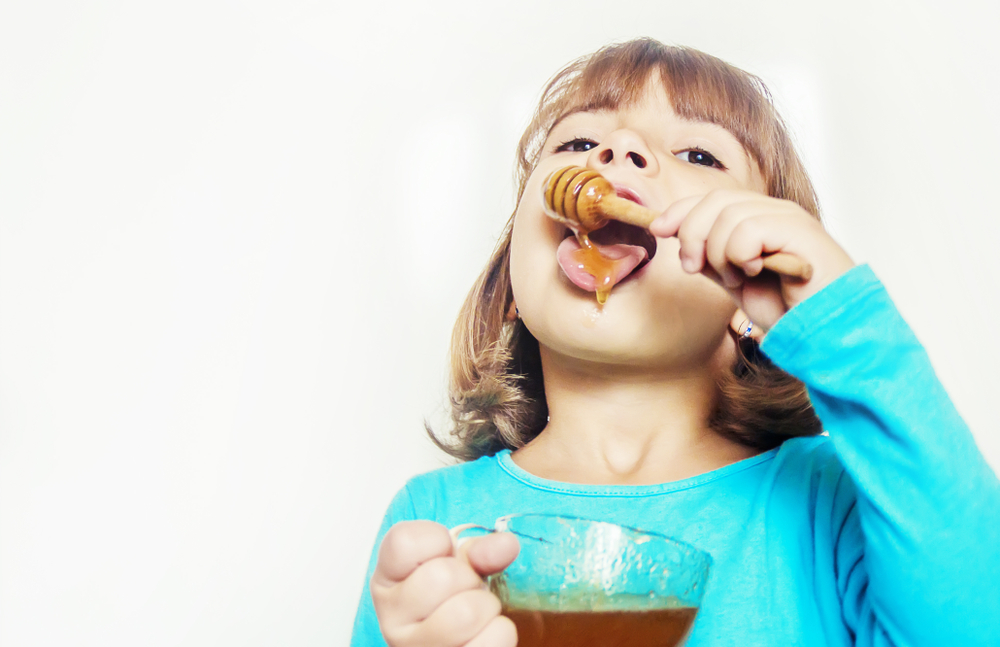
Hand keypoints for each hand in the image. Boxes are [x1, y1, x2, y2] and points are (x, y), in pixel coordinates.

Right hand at [370, 520, 519, 646]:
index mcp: (387, 579)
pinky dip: (500, 632)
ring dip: (486, 607)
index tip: (444, 552)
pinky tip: (482, 634)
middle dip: (470, 578)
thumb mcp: (457, 563)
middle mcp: (392, 617)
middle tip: (466, 589)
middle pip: (442, 576)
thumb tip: (506, 544)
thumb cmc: (451, 597)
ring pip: (467, 613)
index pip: (404, 543)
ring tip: (476, 613)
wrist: (457, 639)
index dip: (437, 541)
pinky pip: (492, 639)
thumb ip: (479, 549)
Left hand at [651, 190, 854, 330]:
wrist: (823, 331)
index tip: (657, 229)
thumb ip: (710, 257)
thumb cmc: (786, 308)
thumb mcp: (734, 281)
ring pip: (729, 216)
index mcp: (759, 219)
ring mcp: (789, 219)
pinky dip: (741, 254)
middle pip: (716, 200)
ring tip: (737, 278)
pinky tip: (754, 272)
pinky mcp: (800, 232)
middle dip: (692, 233)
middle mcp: (775, 212)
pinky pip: (749, 229)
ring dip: (719, 253)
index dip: (680, 210)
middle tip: (693, 267)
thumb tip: (674, 232)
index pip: (712, 198)